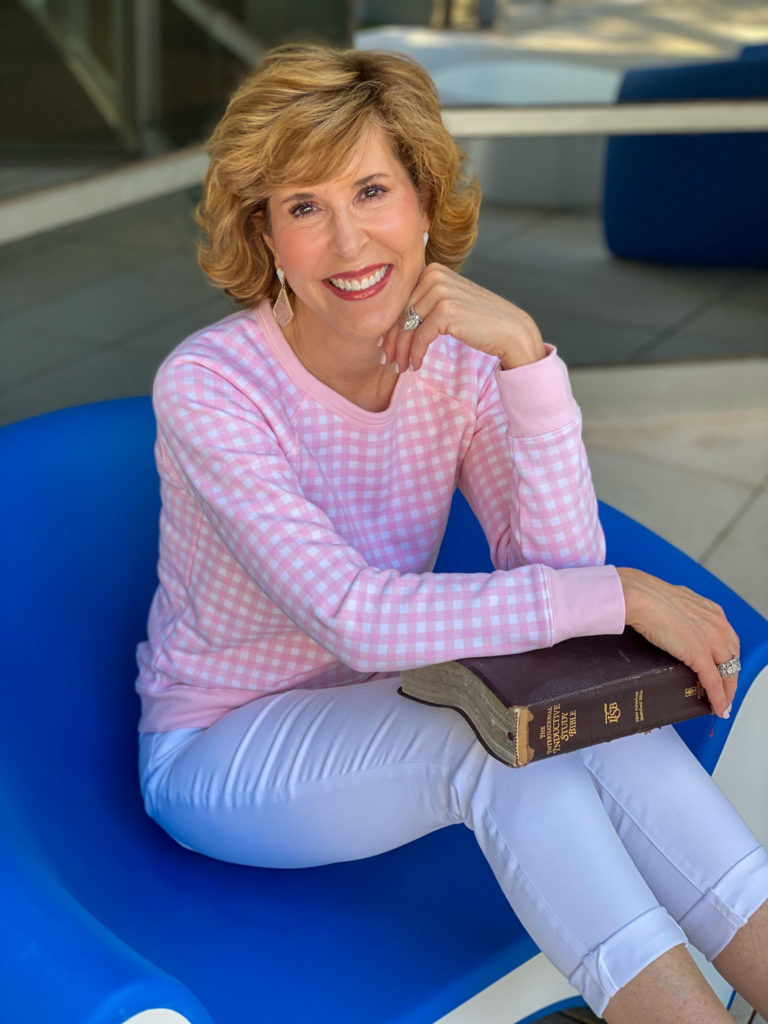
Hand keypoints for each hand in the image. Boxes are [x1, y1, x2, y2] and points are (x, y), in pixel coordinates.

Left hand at [381, 263, 545, 372]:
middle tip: (388, 360)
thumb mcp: (449, 303)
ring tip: (401, 366)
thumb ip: (425, 303)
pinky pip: (419, 337)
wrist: (511, 331)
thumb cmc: (480, 321)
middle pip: (400, 313)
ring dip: (402, 351)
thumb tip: (393, 323)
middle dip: (392, 340)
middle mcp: (434, 275)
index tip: (385, 345)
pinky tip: (416, 365)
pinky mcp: (446, 310)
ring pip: (407, 326)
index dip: (390, 325)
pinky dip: (415, 354)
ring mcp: (440, 291)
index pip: (401, 300)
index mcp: (432, 270)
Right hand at [617, 567, 738, 717]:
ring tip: (723, 703)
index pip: (730, 641)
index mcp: (712, 611)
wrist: (638, 597)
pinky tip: (717, 707)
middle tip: (727, 690)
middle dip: (731, 677)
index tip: (725, 669)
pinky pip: (714, 682)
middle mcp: (717, 625)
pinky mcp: (699, 655)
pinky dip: (718, 697)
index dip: (728, 659)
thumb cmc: (646, 596)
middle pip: (733, 658)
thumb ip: (682, 614)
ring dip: (728, 691)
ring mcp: (711, 640)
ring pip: (729, 672)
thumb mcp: (674, 603)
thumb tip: (672, 622)